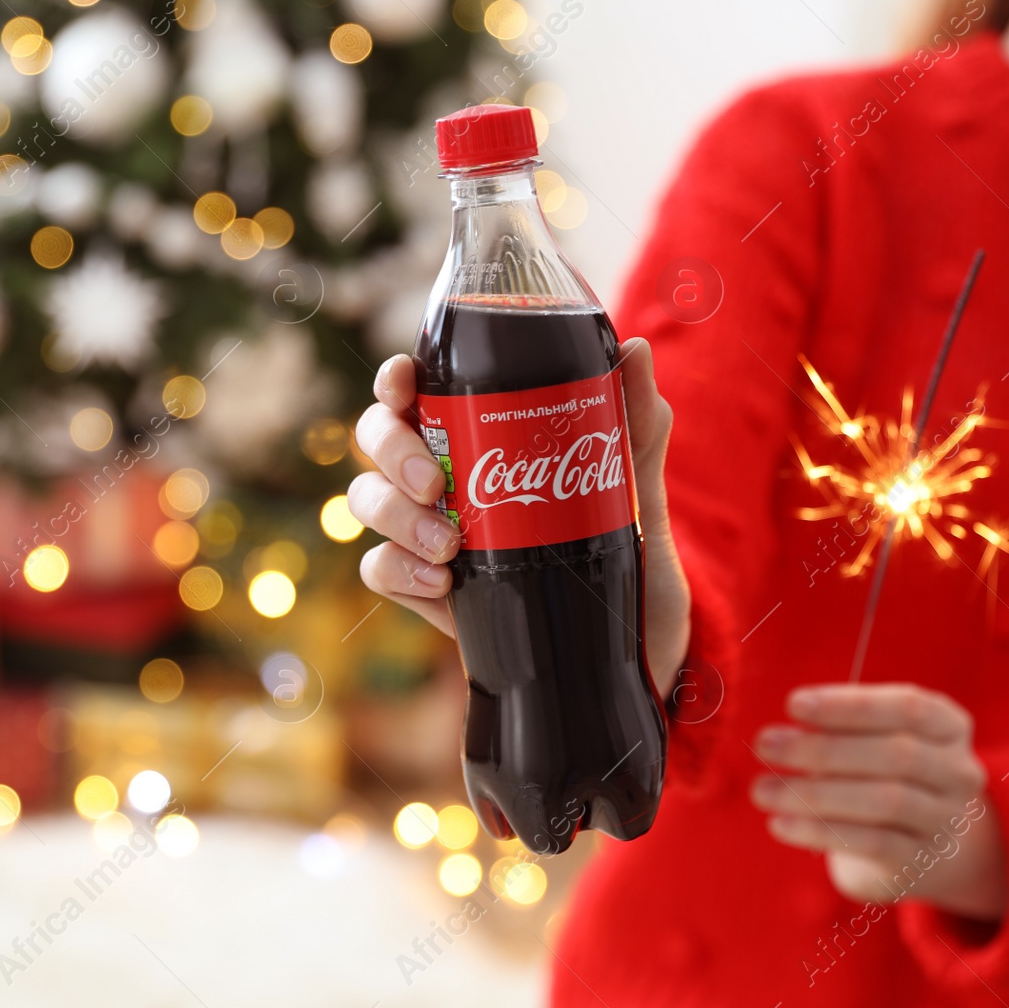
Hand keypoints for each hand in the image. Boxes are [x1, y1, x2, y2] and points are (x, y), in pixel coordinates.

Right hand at [347, 338, 691, 695]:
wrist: (633, 658)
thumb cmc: (631, 566)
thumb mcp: (641, 497)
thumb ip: (637, 428)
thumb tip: (635, 349)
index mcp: (481, 437)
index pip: (419, 391)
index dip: (396, 379)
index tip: (407, 382)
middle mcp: (445, 478)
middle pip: (376, 439)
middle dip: (392, 451)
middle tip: (436, 483)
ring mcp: (429, 535)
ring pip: (368, 500)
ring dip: (396, 515)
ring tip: (449, 545)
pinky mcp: (427, 593)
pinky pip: (379, 569)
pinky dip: (399, 569)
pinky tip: (442, 583)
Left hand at [751, 684, 1008, 921]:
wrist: (920, 846)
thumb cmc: (879, 771)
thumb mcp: (870, 739)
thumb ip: (839, 727)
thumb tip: (783, 733)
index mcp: (949, 726)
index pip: (908, 708)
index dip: (850, 705)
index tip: (793, 704)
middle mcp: (958, 772)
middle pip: (897, 755)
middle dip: (824, 748)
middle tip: (765, 744)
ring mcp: (945, 820)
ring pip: (885, 801)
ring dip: (815, 794)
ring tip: (762, 790)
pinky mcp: (919, 860)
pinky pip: (871, 843)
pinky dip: (820, 831)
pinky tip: (779, 824)